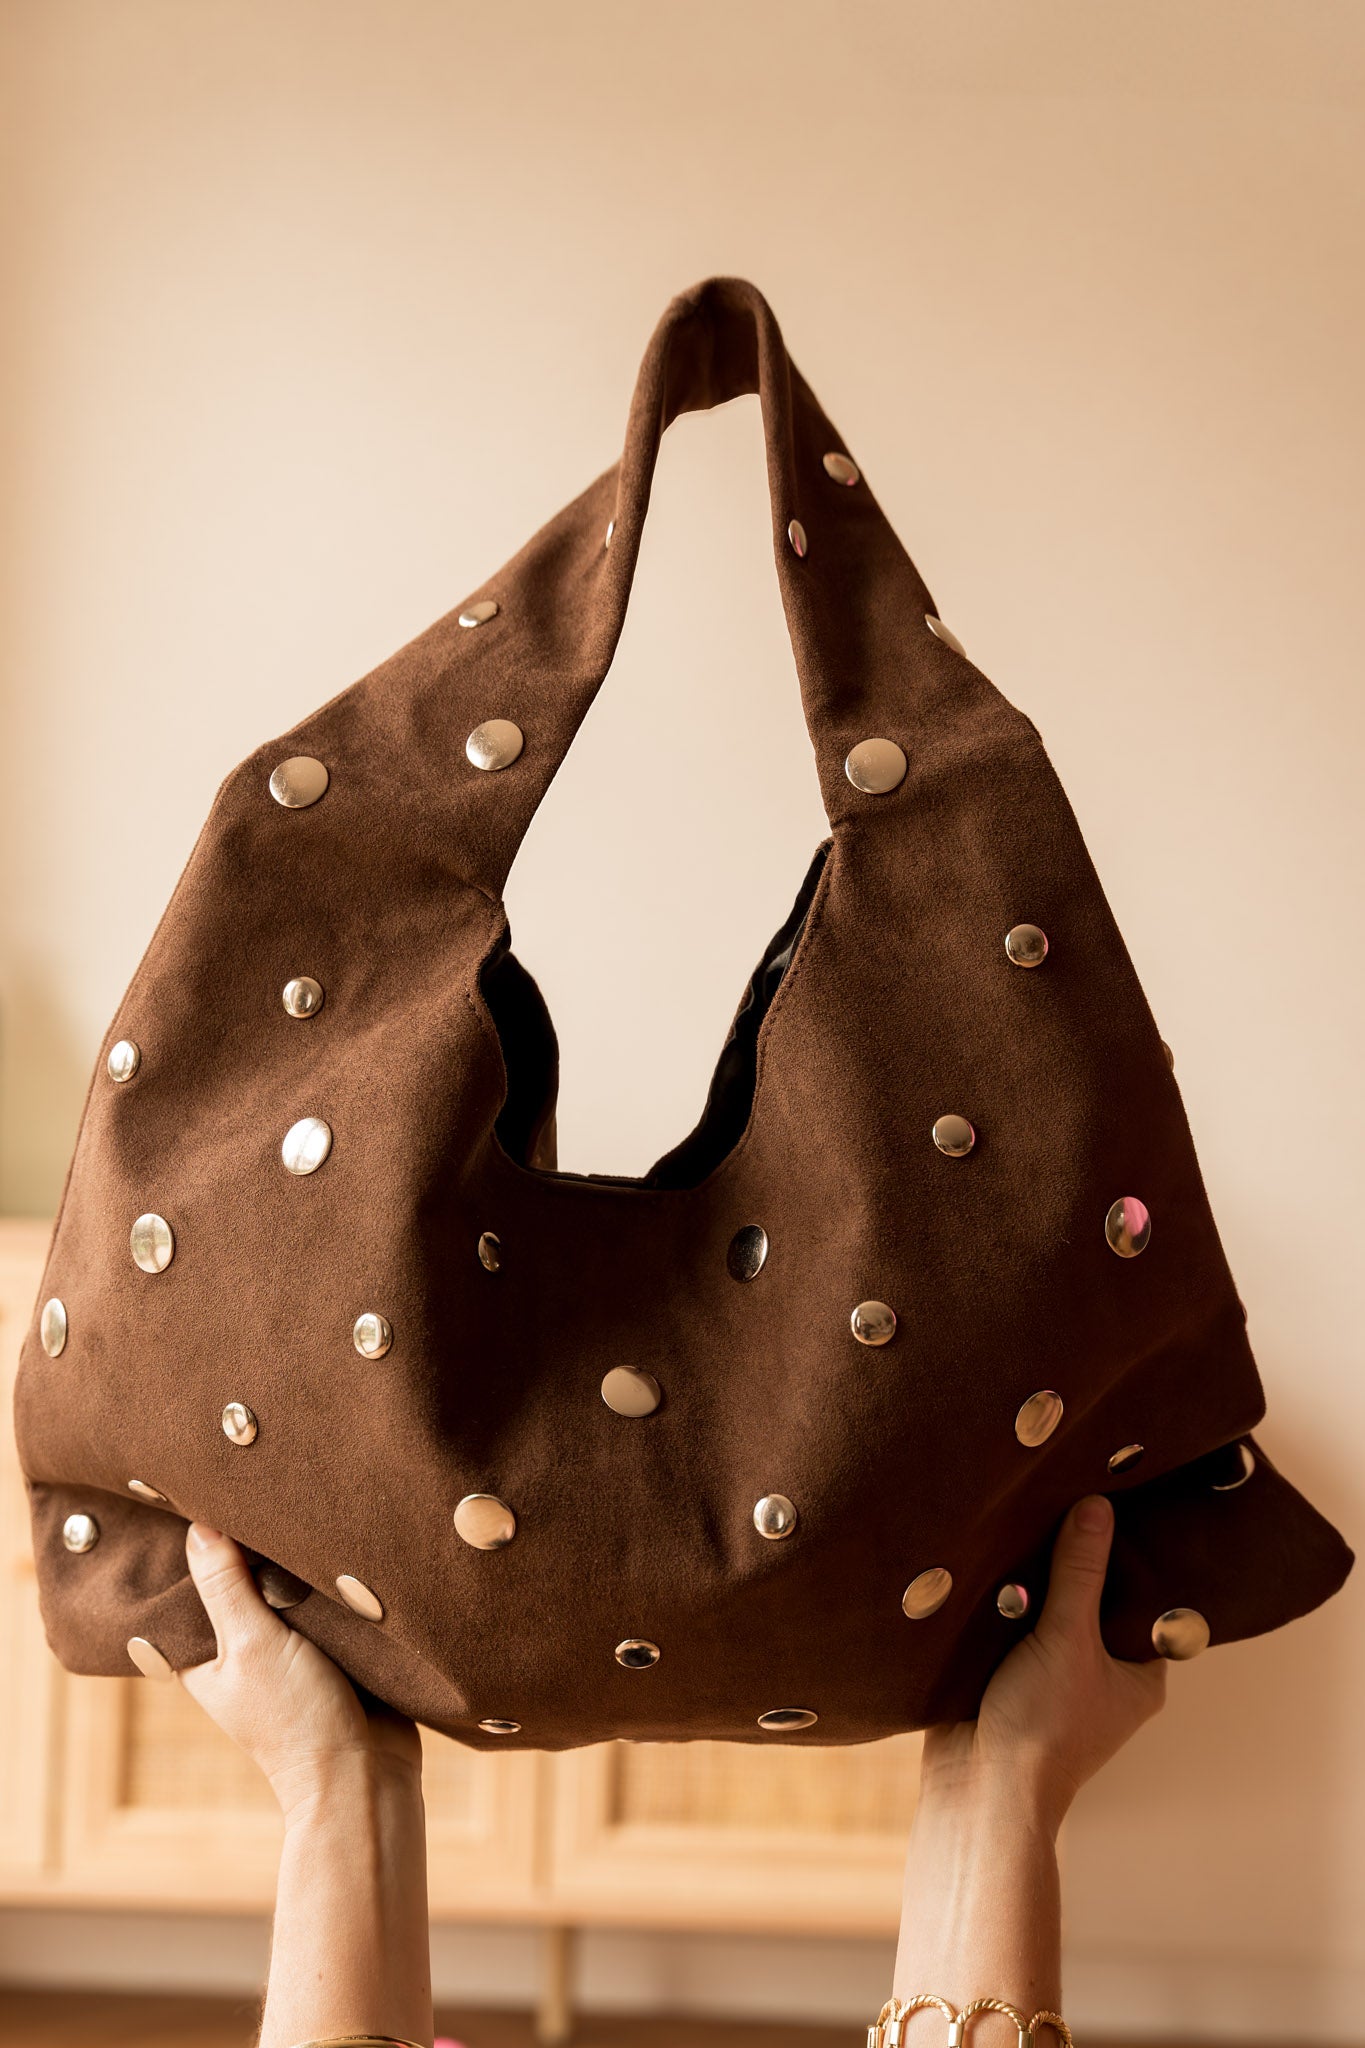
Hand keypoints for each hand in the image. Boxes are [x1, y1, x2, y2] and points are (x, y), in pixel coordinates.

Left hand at [179, 1523, 421, 1822]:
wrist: (369, 1772)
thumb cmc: (297, 1720)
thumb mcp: (253, 1645)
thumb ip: (225, 1587)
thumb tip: (197, 1525)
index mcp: (204, 1656)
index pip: (187, 1586)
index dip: (195, 1544)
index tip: (205, 1494)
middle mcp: (240, 1649)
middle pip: (236, 1579)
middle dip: (249, 1544)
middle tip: (259, 1484)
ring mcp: (286, 1648)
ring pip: (282, 1586)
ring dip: (293, 1559)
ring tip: (300, 1501)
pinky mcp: (330, 1647)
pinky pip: (320, 1600)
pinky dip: (325, 1578)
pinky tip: (335, 1538)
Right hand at [921, 1494, 1165, 1833]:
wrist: (975, 1787)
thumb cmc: (1042, 1730)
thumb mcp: (1068, 1640)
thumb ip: (1080, 1573)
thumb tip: (1096, 1508)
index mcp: (1138, 1676)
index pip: (1144, 1601)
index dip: (1127, 1557)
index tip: (1114, 1504)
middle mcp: (1101, 1675)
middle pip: (1092, 1600)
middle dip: (1072, 1562)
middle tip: (1064, 1500)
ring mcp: (1053, 1675)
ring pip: (1048, 1609)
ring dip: (1032, 1579)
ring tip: (1025, 1521)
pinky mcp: (1008, 1673)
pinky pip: (1010, 1622)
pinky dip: (1000, 1598)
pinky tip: (991, 1559)